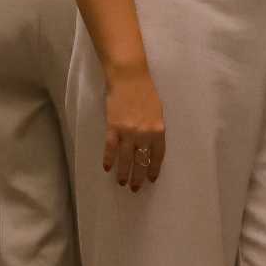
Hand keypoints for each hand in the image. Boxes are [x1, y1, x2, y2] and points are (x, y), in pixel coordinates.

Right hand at [104, 67, 166, 192]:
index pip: (157, 155)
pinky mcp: (113, 128)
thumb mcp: (157, 110)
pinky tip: (107, 168)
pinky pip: (111, 148)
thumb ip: (155, 128)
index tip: (151, 179)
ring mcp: (128, 132)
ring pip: (126, 159)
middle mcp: (144, 134)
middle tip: (135, 188)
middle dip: (138, 176)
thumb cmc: (145, 90)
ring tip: (122, 182)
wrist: (128, 77)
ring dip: (124, 173)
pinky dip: (108, 159)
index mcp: (158, 129)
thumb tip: (151, 143)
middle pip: (141, 160)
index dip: (154, 169)